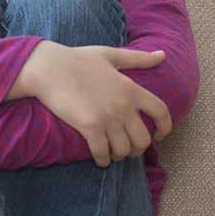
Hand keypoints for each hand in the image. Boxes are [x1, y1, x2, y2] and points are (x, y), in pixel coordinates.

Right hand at [17, 42, 171, 165]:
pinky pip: (102, 154)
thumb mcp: (112, 55)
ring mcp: (107, 118)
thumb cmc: (78, 59)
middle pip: (143, 139)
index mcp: (132, 88)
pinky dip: (103, 160)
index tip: (159, 136)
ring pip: (124, 150)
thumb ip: (139, 58)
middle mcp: (124, 105)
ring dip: (119, 155)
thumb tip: (162, 55)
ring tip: (113, 153)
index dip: (165, 128)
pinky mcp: (89, 127)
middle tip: (129, 149)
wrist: (49, 67)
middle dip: (138, 149)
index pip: (161, 112)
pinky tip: (100, 158)